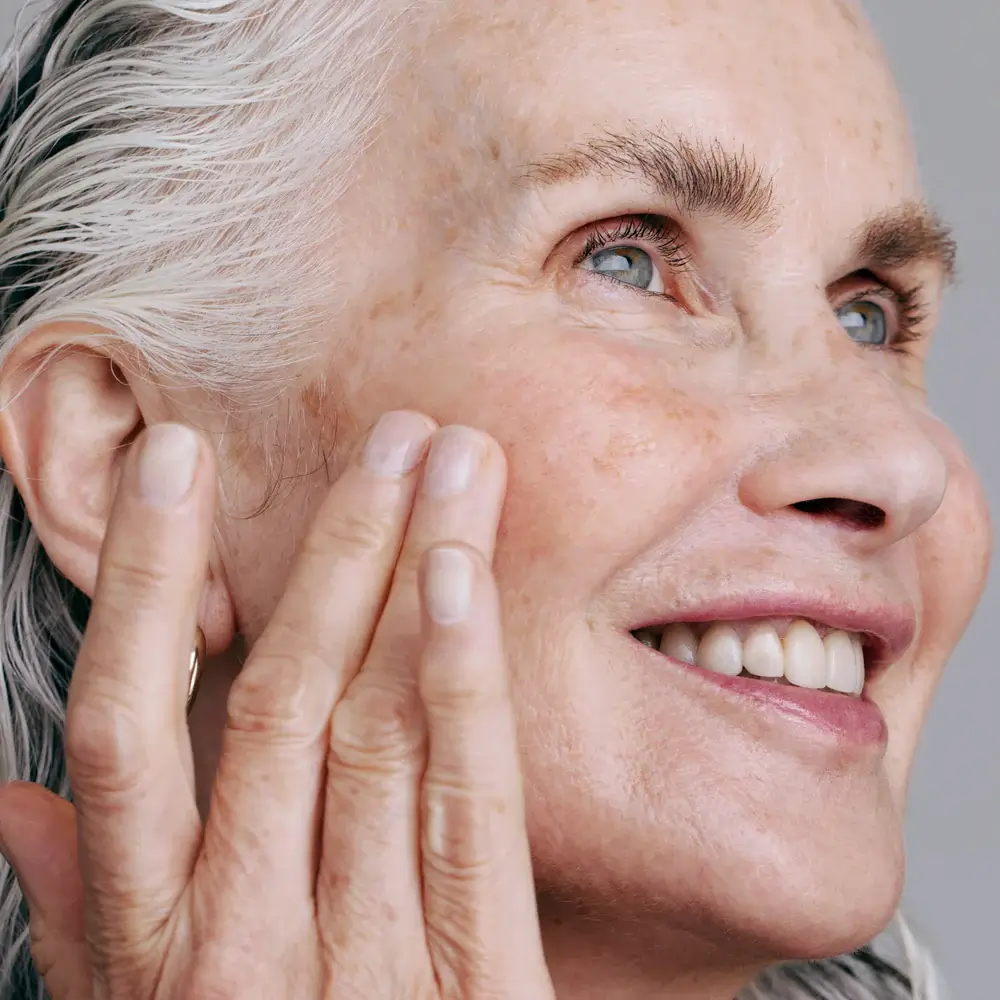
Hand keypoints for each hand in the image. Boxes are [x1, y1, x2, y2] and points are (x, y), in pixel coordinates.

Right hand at [0, 413, 554, 999]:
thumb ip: (86, 922)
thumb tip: (12, 804)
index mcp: (152, 946)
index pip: (129, 724)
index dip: (146, 583)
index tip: (174, 465)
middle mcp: (242, 940)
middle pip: (279, 697)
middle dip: (333, 549)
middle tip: (385, 433)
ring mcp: (361, 964)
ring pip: (377, 724)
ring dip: (413, 577)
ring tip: (446, 464)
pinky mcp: (478, 986)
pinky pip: (467, 806)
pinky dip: (462, 681)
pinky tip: (467, 578)